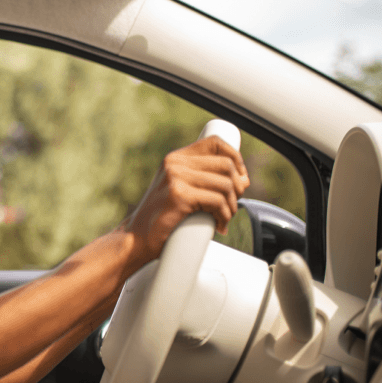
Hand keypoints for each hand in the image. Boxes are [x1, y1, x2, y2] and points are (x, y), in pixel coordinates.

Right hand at [118, 135, 249, 266]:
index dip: (235, 158)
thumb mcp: (180, 190)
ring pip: (225, 185)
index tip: (239, 178)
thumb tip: (244, 180)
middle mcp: (174, 163)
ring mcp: (175, 177)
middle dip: (237, 188)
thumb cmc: (162, 219)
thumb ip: (204, 181)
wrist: (137, 239)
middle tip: (231, 206)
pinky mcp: (179, 195)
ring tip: (224, 218)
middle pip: (226, 165)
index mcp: (175, 158)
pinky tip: (218, 225)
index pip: (215, 143)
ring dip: (231, 206)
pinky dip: (224, 216)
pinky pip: (217, 201)